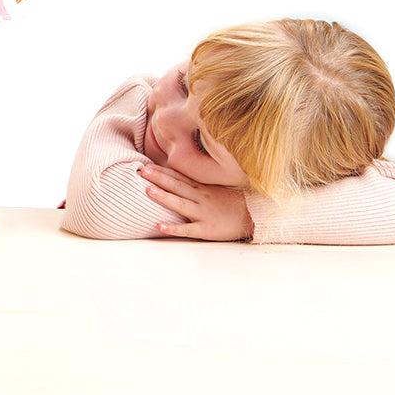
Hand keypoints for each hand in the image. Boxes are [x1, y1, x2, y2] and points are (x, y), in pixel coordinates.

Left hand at [139, 163, 253, 240]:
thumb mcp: (216, 189)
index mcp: (202, 188)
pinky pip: (188, 229)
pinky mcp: (206, 229)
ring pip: (180, 204)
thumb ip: (199, 184)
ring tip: (148, 190)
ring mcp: (203, 213)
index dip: (162, 171)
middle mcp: (200, 198)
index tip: (147, 164)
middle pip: (177, 186)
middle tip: (142, 171)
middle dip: (159, 178)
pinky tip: (160, 226)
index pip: (179, 176)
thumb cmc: (233, 203)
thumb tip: (181, 177)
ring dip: (164, 197)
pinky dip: (173, 227)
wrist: (253, 218)